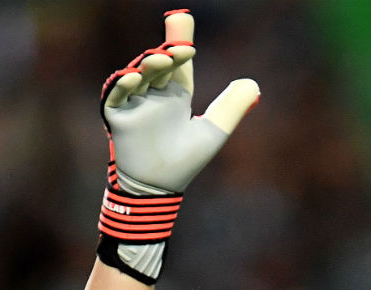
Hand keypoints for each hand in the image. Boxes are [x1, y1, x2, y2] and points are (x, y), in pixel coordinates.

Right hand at [95, 9, 259, 281]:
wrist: (159, 190)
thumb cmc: (184, 163)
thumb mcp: (212, 132)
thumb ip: (231, 108)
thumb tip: (254, 84)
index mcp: (175, 96)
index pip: (179, 64)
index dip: (180, 42)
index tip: (182, 18)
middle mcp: (154, 95)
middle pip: (158, 64)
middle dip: (166, 50)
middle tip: (181, 46)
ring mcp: (135, 105)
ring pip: (138, 75)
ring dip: (147, 65)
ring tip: (161, 60)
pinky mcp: (118, 117)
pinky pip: (116, 95)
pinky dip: (122, 85)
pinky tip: (133, 77)